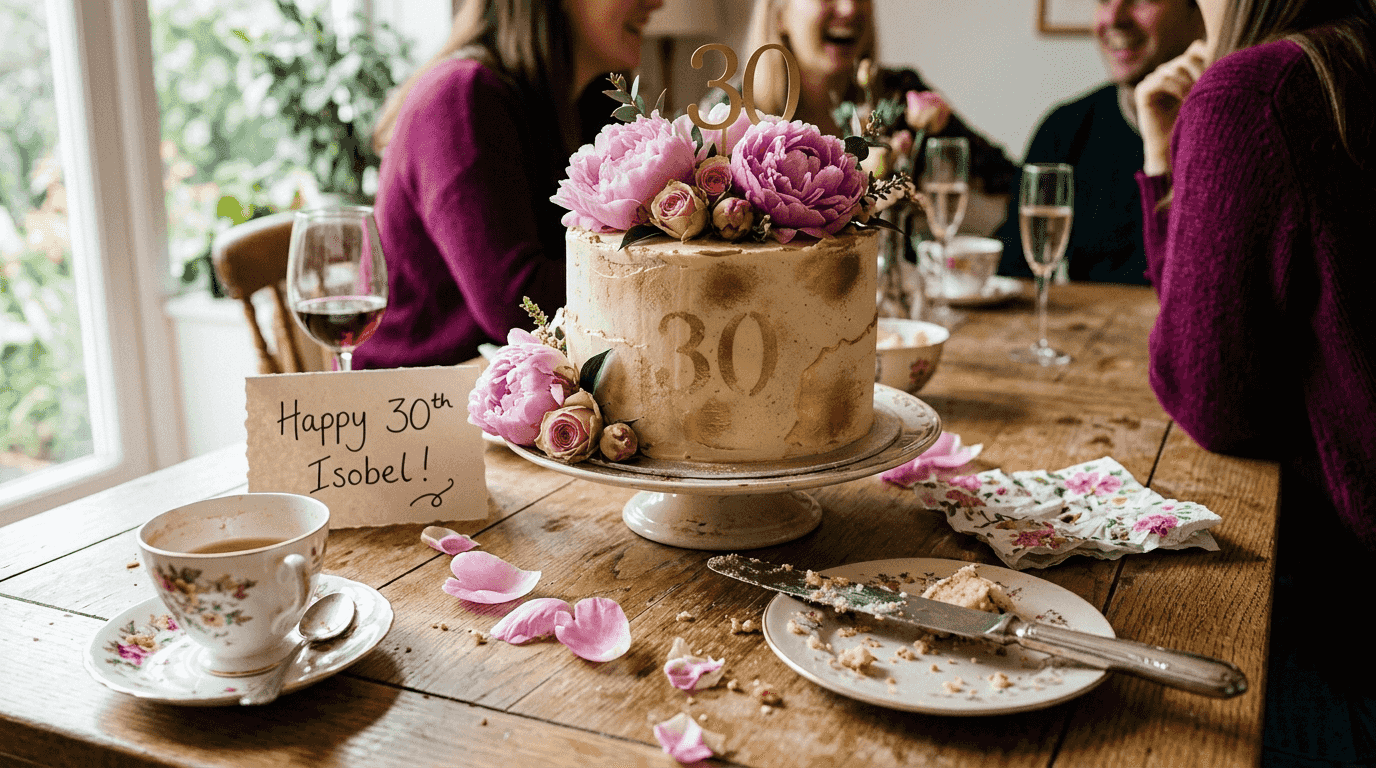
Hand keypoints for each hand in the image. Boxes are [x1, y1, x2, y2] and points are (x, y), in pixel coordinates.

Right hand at [1135, 40, 1209, 175]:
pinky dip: (1175, 87)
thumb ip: (1213, 73)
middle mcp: (1167, 72)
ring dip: (1188, 83)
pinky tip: (1184, 101)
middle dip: (1200, 73)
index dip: (1208, 56)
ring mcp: (1153, 80)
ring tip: (1196, 100)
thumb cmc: (1196, 125)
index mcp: (1183, 71)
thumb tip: (1222, 50)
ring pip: (1175, 67)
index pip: (1196, 49)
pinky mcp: (1143, 90)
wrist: (1175, 150)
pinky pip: (1162, 78)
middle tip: (1207, 91)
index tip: (1219, 74)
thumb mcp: (1209, 94)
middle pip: (1187, 58)